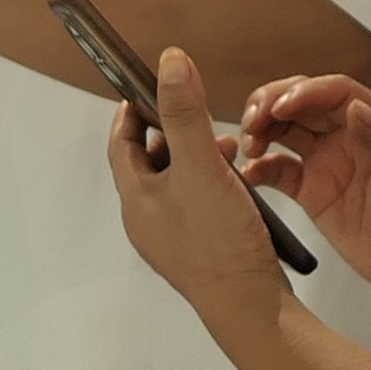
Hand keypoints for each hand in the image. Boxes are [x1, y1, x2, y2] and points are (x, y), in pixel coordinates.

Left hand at [105, 46, 291, 321]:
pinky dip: (212, 184)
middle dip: (173, 132)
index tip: (144, 87)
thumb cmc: (220, 243)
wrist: (250, 306)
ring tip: (228, 149)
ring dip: (197, 158)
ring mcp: (172, 238)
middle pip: (149, 162)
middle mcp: (148, 220)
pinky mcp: (199, 249)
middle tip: (197, 114)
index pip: (120, 144)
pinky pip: (196, 204)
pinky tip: (239, 183)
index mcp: (136, 200)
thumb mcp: (201, 166)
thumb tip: (170, 63)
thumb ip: (185, 113)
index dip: (131, 112)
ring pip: (176, 183)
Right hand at [237, 73, 370, 311]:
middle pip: (303, 103)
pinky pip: (279, 172)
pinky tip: (249, 174)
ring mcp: (328, 163)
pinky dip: (259, 168)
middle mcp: (350, 136)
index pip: (336, 93)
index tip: (281, 106)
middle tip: (252, 121)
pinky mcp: (313, 193)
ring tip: (247, 144)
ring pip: (286, 131)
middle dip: (272, 104)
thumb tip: (356, 110)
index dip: (305, 92)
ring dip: (261, 130)